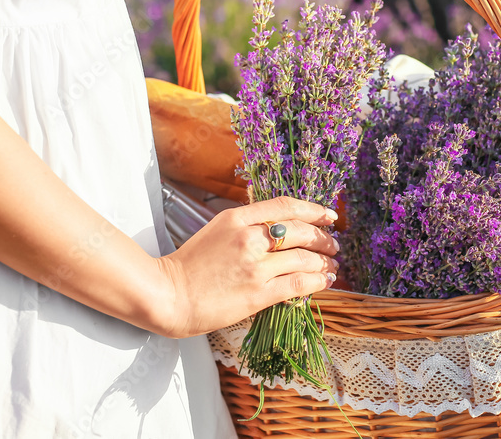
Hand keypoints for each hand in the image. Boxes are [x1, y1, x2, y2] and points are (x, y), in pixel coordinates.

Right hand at [155, 196, 339, 337]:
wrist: (168, 295)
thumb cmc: (188, 267)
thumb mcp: (215, 232)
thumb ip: (245, 227)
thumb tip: (279, 229)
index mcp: (236, 218)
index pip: (285, 206)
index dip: (313, 209)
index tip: (328, 216)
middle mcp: (249, 238)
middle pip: (300, 230)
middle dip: (323, 237)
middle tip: (333, 244)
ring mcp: (255, 266)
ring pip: (304, 258)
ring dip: (324, 262)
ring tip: (332, 266)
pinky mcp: (258, 293)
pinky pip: (299, 283)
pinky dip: (317, 281)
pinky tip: (325, 281)